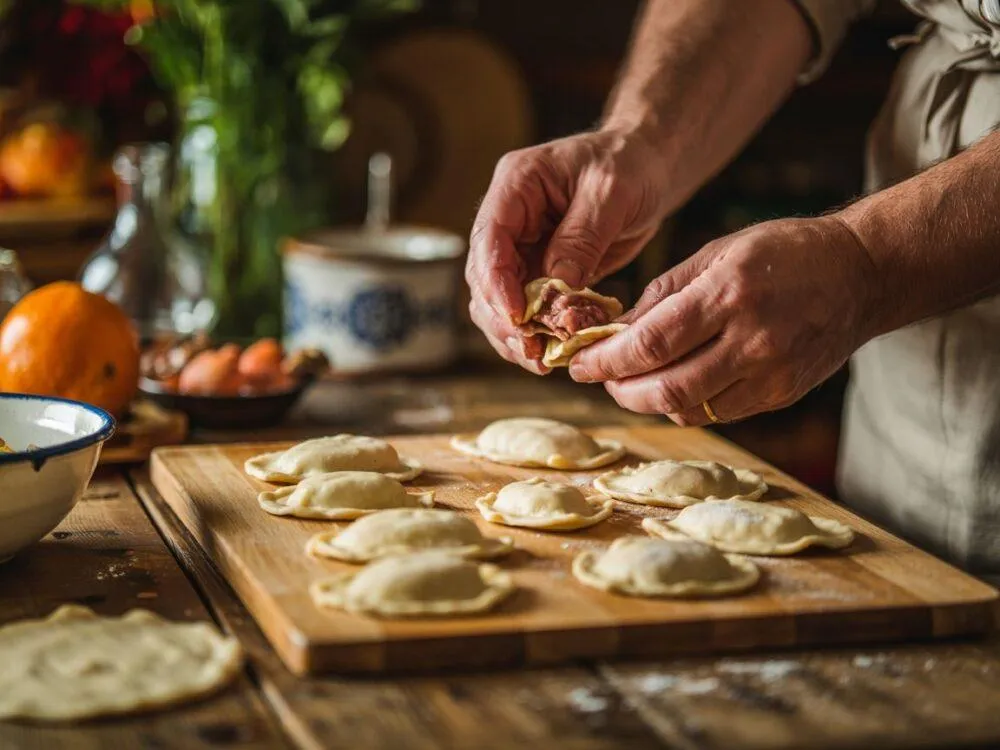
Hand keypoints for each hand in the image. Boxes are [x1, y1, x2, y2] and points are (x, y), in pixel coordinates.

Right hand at [466, 129, 669, 372]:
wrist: (647, 166)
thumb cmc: (629, 163)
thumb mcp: (611, 191)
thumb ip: (582, 235)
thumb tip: (557, 284)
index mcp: (516, 185)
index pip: (490, 238)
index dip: (497, 282)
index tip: (517, 317)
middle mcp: (509, 218)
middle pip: (484, 276)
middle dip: (503, 317)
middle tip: (530, 349)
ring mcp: (522, 246)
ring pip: (498, 300)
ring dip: (514, 333)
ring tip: (540, 360)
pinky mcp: (540, 270)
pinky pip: (528, 308)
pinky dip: (537, 333)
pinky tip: (553, 353)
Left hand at [568, 217, 881, 424]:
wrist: (861, 274)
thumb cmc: (782, 253)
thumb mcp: (717, 253)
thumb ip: (663, 293)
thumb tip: (617, 331)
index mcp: (729, 294)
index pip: (651, 344)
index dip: (607, 361)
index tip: (580, 364)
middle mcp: (752, 340)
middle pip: (666, 389)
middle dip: (622, 390)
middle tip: (602, 379)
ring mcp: (771, 374)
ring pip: (690, 409)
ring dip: (650, 402)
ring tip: (633, 382)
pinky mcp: (783, 394)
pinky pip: (719, 413)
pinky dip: (686, 405)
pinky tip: (674, 385)